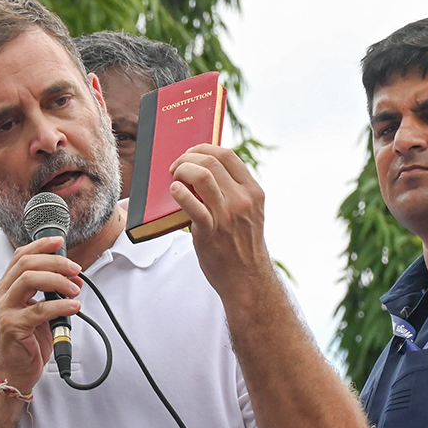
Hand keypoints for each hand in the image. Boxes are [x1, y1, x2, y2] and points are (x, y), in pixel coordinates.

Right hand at [0, 236, 80, 395]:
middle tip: (75, 270)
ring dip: (58, 280)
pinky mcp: (12, 326)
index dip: (41, 245)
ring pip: (30, 279)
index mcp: (5, 289)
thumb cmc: (27, 342)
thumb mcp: (36, 311)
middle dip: (55, 262)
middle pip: (26, 264)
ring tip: (75, 289)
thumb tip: (72, 278)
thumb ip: (48, 293)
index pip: (20, 256)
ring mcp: (3, 310)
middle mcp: (0, 296)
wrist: (14, 373)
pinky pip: (39, 309)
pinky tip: (74, 306)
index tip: (60, 241)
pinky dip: (61, 305)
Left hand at [169, 145, 272, 295]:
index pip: (228, 155)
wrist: (247, 280)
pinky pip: (193, 205)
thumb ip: (234, 193)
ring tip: (174, 177)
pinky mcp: (211, 231)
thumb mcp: (248, 213)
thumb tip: (204, 172)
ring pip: (203, 175)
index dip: (204, 148)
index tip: (190, 154)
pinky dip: (180, 193)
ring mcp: (228, 215)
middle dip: (188, 157)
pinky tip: (174, 190)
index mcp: (253, 192)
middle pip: (212, 160)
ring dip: (182, 170)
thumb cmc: (243, 246)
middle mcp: (243, 200)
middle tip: (176, 166)